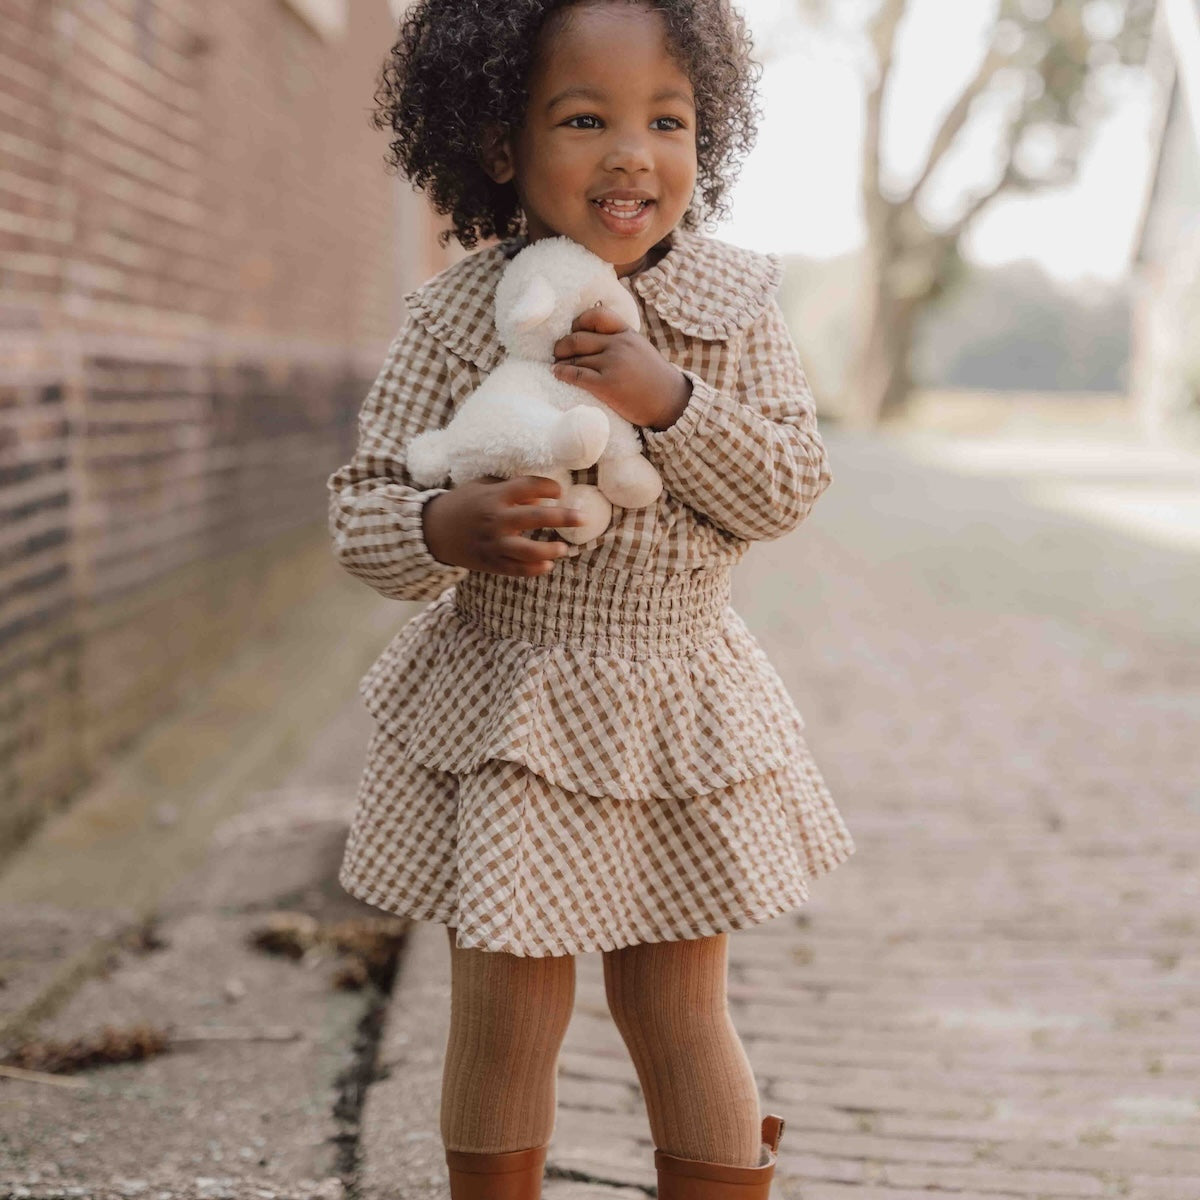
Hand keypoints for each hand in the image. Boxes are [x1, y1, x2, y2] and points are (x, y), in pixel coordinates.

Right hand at [422, 475, 584, 576]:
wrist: (433, 531)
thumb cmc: (463, 504)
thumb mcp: (483, 487)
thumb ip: (511, 489)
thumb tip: (542, 495)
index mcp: (494, 496)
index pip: (528, 486)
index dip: (548, 487)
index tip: (560, 492)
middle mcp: (495, 519)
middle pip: (535, 517)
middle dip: (563, 517)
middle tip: (583, 518)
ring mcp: (493, 543)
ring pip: (527, 550)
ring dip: (549, 550)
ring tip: (563, 549)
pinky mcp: (490, 562)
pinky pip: (516, 569)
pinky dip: (533, 569)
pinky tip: (547, 565)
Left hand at [551, 305, 691, 430]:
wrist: (672, 403)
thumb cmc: (654, 380)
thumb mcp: (641, 350)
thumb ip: (621, 342)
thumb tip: (593, 341)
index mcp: (627, 334)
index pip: (597, 316)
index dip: (578, 323)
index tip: (572, 332)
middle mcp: (619, 345)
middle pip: (578, 338)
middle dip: (562, 346)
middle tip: (557, 353)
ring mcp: (613, 364)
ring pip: (575, 357)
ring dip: (560, 362)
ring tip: (556, 366)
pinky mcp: (607, 385)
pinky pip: (576, 375)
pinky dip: (562, 373)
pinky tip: (557, 374)